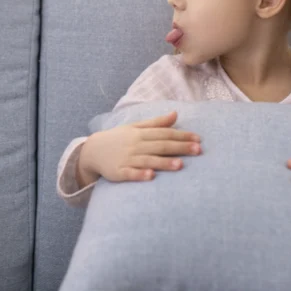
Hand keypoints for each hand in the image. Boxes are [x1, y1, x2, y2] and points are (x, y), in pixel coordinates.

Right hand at [77, 111, 200, 185]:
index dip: (182, 136)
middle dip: (179, 148)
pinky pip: (130, 174)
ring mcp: (126, 159)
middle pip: (160, 146)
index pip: (164, 134)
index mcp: (140, 134)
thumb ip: (156, 123)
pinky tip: (151, 176)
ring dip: (164, 162)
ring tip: (180, 165)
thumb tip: (175, 114)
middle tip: (198, 150)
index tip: (198, 139)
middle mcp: (135, 145)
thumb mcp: (135, 127)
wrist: (92, 151)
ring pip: (148, 160)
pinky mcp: (118, 172)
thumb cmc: (118, 139)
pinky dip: (140, 174)